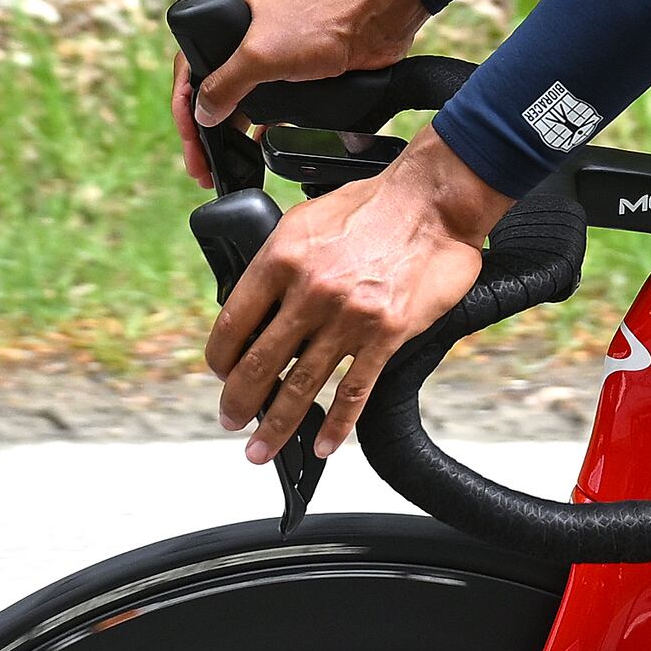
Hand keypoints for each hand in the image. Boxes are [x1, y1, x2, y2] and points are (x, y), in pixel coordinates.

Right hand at [177, 0, 431, 185]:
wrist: (373, 27)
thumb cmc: (321, 24)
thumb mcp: (260, 56)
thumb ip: (226, 85)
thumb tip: (202, 115)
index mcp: (227, 12)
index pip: (189, 64)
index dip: (183, 105)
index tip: (188, 139)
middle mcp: (243, 31)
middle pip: (210, 86)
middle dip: (202, 127)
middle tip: (199, 163)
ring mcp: (267, 52)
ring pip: (236, 98)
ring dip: (225, 132)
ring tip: (218, 164)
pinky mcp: (291, 72)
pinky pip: (263, 105)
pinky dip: (254, 127)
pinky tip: (250, 150)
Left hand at [206, 139, 507, 465]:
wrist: (432, 202)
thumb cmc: (372, 205)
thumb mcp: (306, 220)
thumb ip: (279, 261)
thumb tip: (258, 301)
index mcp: (282, 259)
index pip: (232, 324)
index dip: (218, 359)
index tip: (220, 373)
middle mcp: (310, 292)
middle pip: (258, 364)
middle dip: (238, 402)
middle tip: (230, 419)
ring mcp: (348, 318)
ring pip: (300, 387)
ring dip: (276, 426)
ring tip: (260, 448)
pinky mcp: (385, 335)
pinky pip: (354, 391)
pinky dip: (337, 425)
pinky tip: (324, 444)